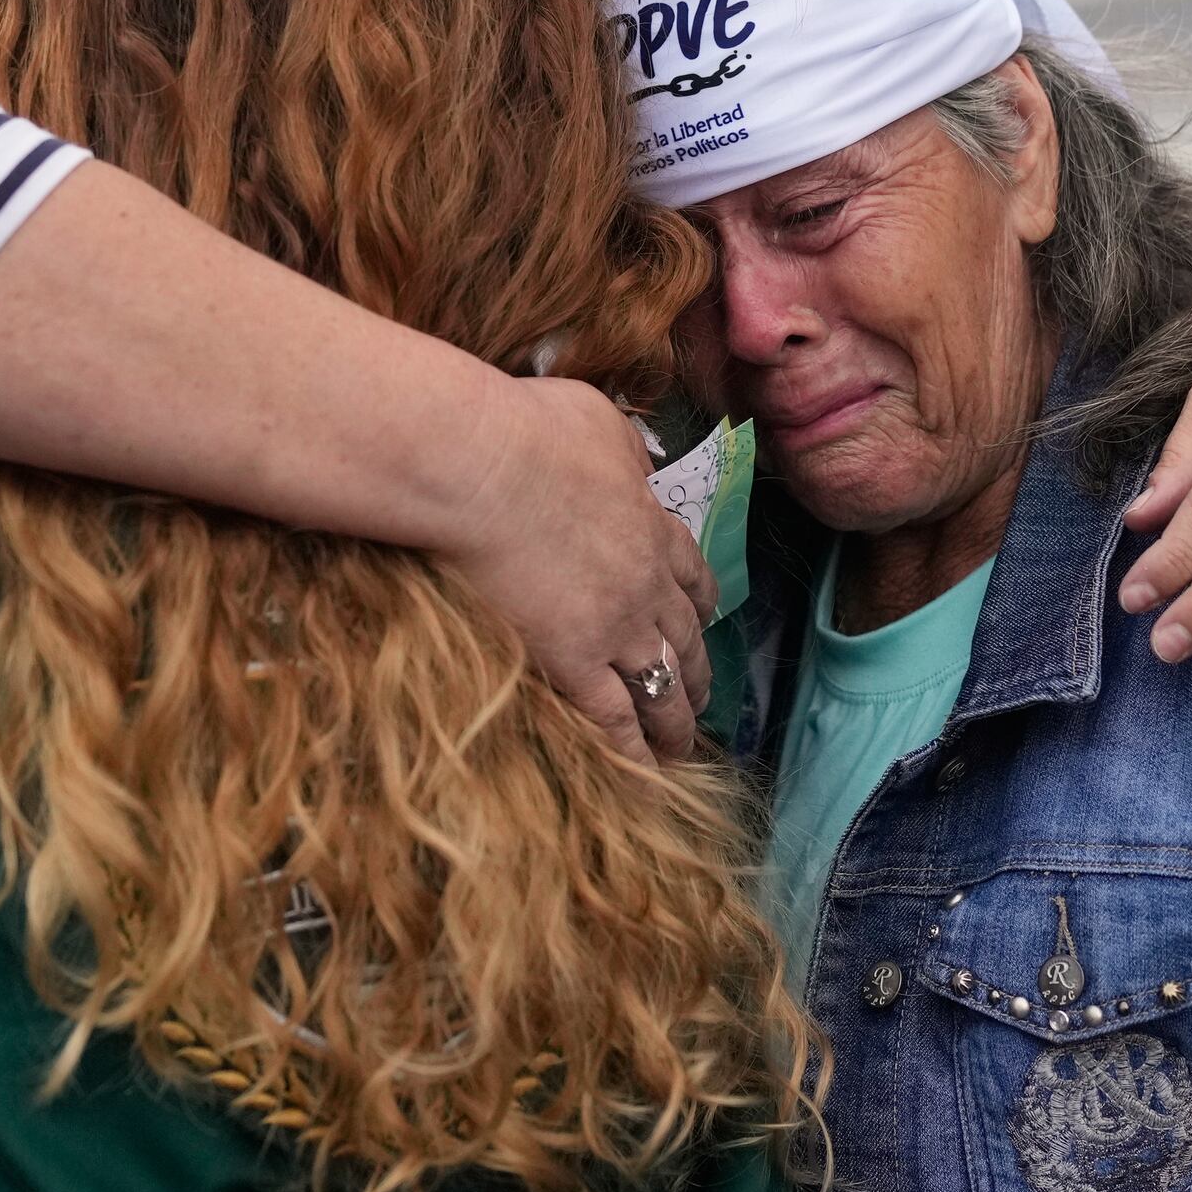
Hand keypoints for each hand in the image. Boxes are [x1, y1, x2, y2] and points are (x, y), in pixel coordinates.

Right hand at [441, 378, 715, 764]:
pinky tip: (648, 772)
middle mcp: (646, 583)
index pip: (691, 571)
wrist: (483, 468)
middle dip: (699, 670)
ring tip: (684, 746)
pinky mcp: (573, 660)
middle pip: (686, 636)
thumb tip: (632, 464)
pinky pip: (616, 716)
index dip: (702, 601)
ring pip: (663, 684)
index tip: (707, 618)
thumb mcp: (597, 420)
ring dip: (678, 719)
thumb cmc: (528, 432)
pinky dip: (637, 748)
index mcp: (652, 524)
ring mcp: (615, 626)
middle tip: (705, 697)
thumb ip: (623, 450)